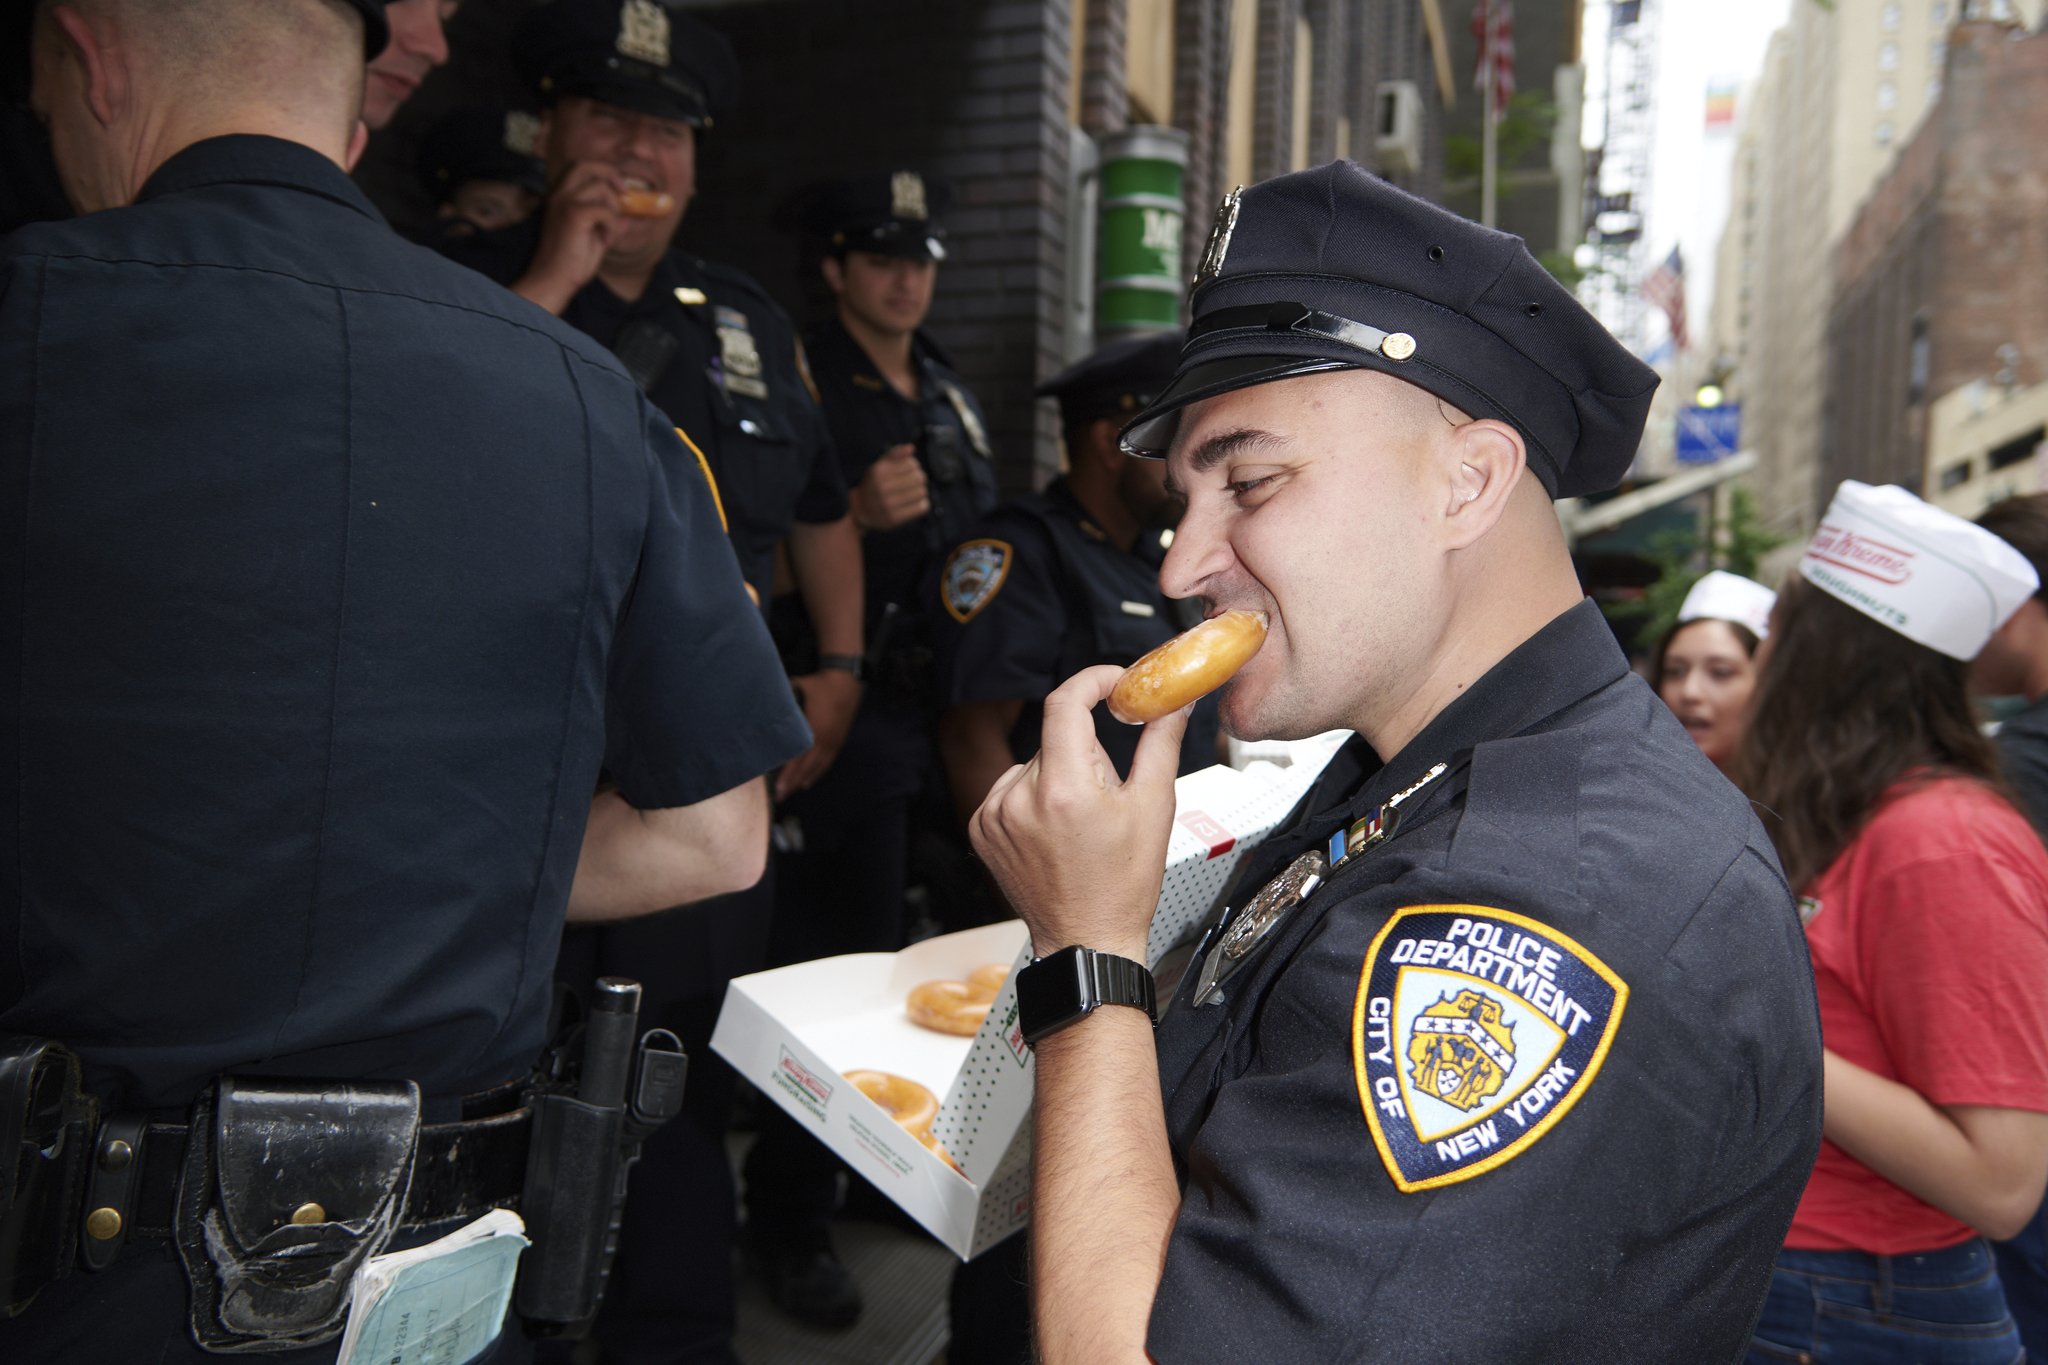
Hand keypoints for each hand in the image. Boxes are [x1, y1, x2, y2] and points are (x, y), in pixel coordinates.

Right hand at [513, 161, 626, 314]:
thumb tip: (631, 215)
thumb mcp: (596, 237)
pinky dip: (612, 225)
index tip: (622, 188)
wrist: (554, 279)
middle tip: (626, 193)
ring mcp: (565, 202)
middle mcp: (560, 195)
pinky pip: (606, 211)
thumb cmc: (572, 261)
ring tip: (608, 232)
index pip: (582, 167)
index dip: (605, 171)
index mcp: (561, 196)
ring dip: (614, 210)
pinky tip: (605, 240)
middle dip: (612, 174)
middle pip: (588, 165)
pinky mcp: (573, 215)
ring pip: (602, 189)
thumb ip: (611, 222)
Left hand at [775, 668, 861, 799]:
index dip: (787, 776)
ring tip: (791, 791)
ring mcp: (833, 742)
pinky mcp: (838, 741)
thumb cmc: (819, 684)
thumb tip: (761, 709)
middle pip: (806, 769)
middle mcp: (823, 741)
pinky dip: (817, 774)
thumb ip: (782, 703)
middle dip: (792, 784)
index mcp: (812, 731)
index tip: (777, 788)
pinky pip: (827, 763)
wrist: (847, 681)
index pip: (797, 760)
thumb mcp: (796, 690)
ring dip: (803, 781)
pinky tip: (809, 780)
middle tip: (780, 797)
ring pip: (817, 768)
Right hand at [848, 445, 929, 531]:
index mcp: (878, 472)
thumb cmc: (873, 485)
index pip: (912, 464)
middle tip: (914, 482)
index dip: (914, 466)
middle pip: (919, 478)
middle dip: (919, 478)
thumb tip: (911, 448)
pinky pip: (922, 508)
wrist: (860, 511)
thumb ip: (894, 454)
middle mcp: (882, 488)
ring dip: (921, 491)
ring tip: (913, 493)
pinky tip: (914, 503)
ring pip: (922, 492)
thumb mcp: (879, 465)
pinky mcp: (895, 519)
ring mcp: (888, 505)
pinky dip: (922, 504)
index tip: (909, 470)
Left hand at [970, 665, 1189, 959]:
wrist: (1086, 940)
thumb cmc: (1123, 885)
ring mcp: (994, 814)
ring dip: (1059, 776)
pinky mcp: (981, 827)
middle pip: (1057, 739)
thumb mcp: (1154, 807)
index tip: (1112, 684)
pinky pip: (1012, 788)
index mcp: (1063, 789)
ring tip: (1079, 824)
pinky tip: (1054, 831)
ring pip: (1035, 763)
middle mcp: (1020, 798)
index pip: (1065, 703)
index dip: (1092, 682)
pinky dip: (1035, 797)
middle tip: (1108, 796)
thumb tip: (1174, 702)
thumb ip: (1161, 742)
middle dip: (1087, 753)